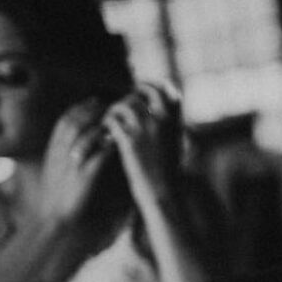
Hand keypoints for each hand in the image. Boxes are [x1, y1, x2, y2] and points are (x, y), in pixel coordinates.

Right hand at [38, 97, 114, 232]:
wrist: (54, 217)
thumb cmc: (57, 194)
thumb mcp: (54, 168)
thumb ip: (63, 152)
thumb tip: (75, 137)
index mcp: (53, 150)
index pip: (65, 121)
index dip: (80, 108)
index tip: (94, 100)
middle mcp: (60, 153)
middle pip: (74, 122)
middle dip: (91, 110)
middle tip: (108, 104)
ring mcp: (71, 164)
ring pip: (84, 135)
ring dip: (100, 124)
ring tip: (115, 118)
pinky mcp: (84, 177)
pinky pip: (97, 156)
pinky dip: (107, 146)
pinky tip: (118, 140)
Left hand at [103, 81, 182, 202]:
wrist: (163, 192)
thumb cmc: (169, 172)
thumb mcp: (176, 142)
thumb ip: (170, 122)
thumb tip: (168, 103)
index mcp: (175, 119)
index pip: (162, 89)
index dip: (147, 88)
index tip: (136, 94)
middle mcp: (162, 119)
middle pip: (139, 93)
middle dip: (127, 99)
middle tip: (118, 109)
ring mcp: (146, 128)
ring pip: (123, 105)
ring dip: (114, 113)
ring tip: (109, 123)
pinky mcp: (130, 140)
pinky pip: (112, 121)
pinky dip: (106, 126)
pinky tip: (105, 136)